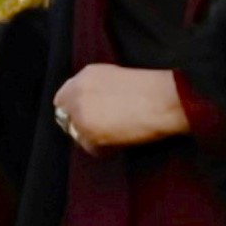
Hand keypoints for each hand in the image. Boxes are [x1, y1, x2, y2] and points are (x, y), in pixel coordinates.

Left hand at [54, 64, 187, 153]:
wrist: (163, 100)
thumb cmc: (150, 88)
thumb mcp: (116, 76)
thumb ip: (96, 88)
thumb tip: (91, 105)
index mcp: (84, 75)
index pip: (62, 98)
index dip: (73, 111)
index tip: (86, 117)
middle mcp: (77, 93)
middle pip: (65, 118)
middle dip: (80, 125)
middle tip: (101, 129)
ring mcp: (80, 114)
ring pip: (77, 135)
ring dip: (93, 137)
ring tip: (117, 134)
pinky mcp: (89, 134)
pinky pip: (91, 149)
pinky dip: (105, 149)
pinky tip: (121, 141)